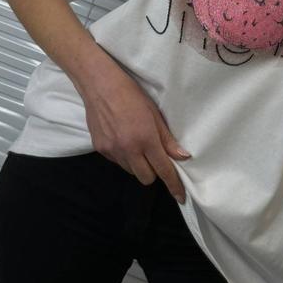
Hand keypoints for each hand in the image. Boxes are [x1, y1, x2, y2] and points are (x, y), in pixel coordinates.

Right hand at [81, 68, 190, 200]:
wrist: (100, 85)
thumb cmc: (131, 95)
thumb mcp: (155, 115)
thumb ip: (167, 139)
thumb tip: (182, 157)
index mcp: (145, 139)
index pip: (163, 170)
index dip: (174, 185)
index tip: (180, 197)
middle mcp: (128, 149)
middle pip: (146, 178)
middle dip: (154, 173)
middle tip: (154, 157)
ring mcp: (112, 151)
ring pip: (131, 171)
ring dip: (138, 165)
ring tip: (136, 144)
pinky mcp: (100, 149)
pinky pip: (118, 162)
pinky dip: (124, 157)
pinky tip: (122, 140)